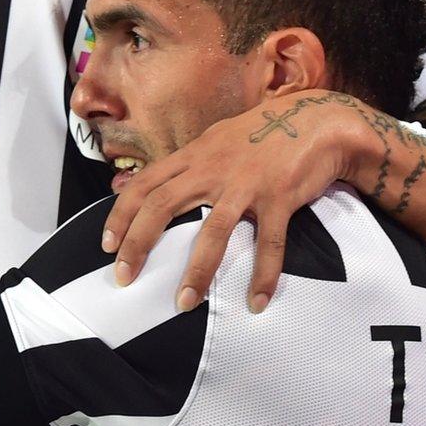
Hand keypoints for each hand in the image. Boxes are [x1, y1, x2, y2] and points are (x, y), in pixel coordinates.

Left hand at [103, 91, 368, 312]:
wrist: (317, 122)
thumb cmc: (263, 134)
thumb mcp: (216, 141)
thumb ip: (188, 163)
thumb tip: (153, 185)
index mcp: (194, 155)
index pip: (144, 184)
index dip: (121, 215)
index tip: (107, 246)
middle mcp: (213, 168)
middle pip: (163, 206)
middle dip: (139, 245)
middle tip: (124, 279)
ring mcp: (246, 183)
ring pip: (212, 232)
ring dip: (197, 272)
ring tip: (184, 304)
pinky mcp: (279, 197)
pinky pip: (269, 243)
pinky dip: (264, 275)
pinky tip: (257, 302)